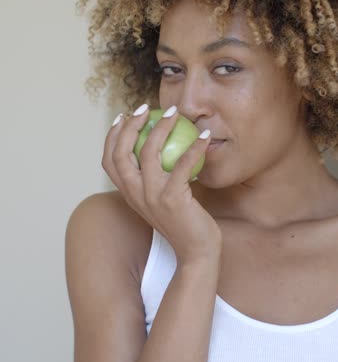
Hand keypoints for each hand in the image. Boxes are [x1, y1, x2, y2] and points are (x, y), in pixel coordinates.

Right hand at [102, 105, 222, 265]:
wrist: (196, 253)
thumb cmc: (183, 223)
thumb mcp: (160, 201)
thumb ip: (154, 180)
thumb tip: (159, 151)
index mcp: (129, 194)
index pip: (109, 161)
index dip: (111, 136)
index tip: (123, 116)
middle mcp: (136, 195)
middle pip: (121, 153)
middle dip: (129, 126)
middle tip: (145, 108)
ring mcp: (153, 198)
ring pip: (149, 153)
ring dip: (161, 127)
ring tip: (175, 112)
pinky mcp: (174, 200)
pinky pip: (182, 165)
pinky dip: (194, 147)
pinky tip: (205, 136)